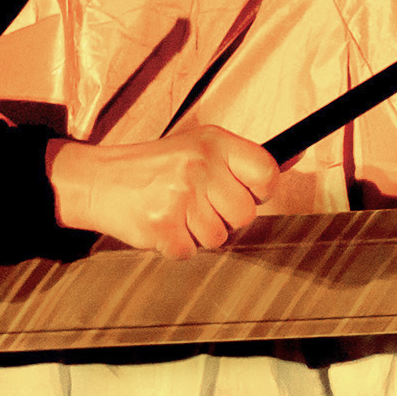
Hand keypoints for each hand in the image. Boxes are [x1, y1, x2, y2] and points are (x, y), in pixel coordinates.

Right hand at [46, 124, 279, 258]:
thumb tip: (296, 157)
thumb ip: (244, 159)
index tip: (248, 192)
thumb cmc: (158, 167)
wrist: (100, 180)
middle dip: (225, 217)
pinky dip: (178, 246)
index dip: (262, 190)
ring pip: (219, 238)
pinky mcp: (161, 226)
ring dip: (199, 233)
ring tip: (178, 212)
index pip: (266, 171)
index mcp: (215, 143)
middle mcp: (200, 166)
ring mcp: (180, 197)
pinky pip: (191, 252)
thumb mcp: (201, 147)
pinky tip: (164, 225)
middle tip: (201, 204)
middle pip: (245, 215)